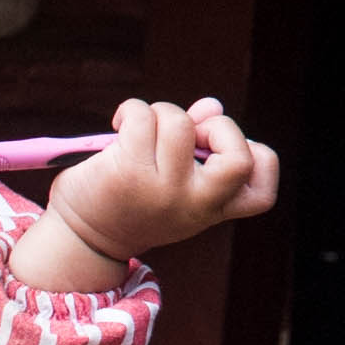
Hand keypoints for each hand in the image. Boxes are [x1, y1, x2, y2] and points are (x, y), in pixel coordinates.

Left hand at [20, 99, 279, 291]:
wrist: (82, 238)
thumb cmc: (132, 201)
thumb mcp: (174, 182)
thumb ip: (199, 144)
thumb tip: (212, 106)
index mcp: (212, 209)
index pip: (262, 192)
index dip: (258, 157)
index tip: (221, 151)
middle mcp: (194, 205)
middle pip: (237, 160)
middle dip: (220, 127)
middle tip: (191, 134)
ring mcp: (163, 191)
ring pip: (180, 123)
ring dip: (163, 111)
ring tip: (143, 127)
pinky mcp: (128, 174)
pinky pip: (141, 117)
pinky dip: (131, 109)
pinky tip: (119, 123)